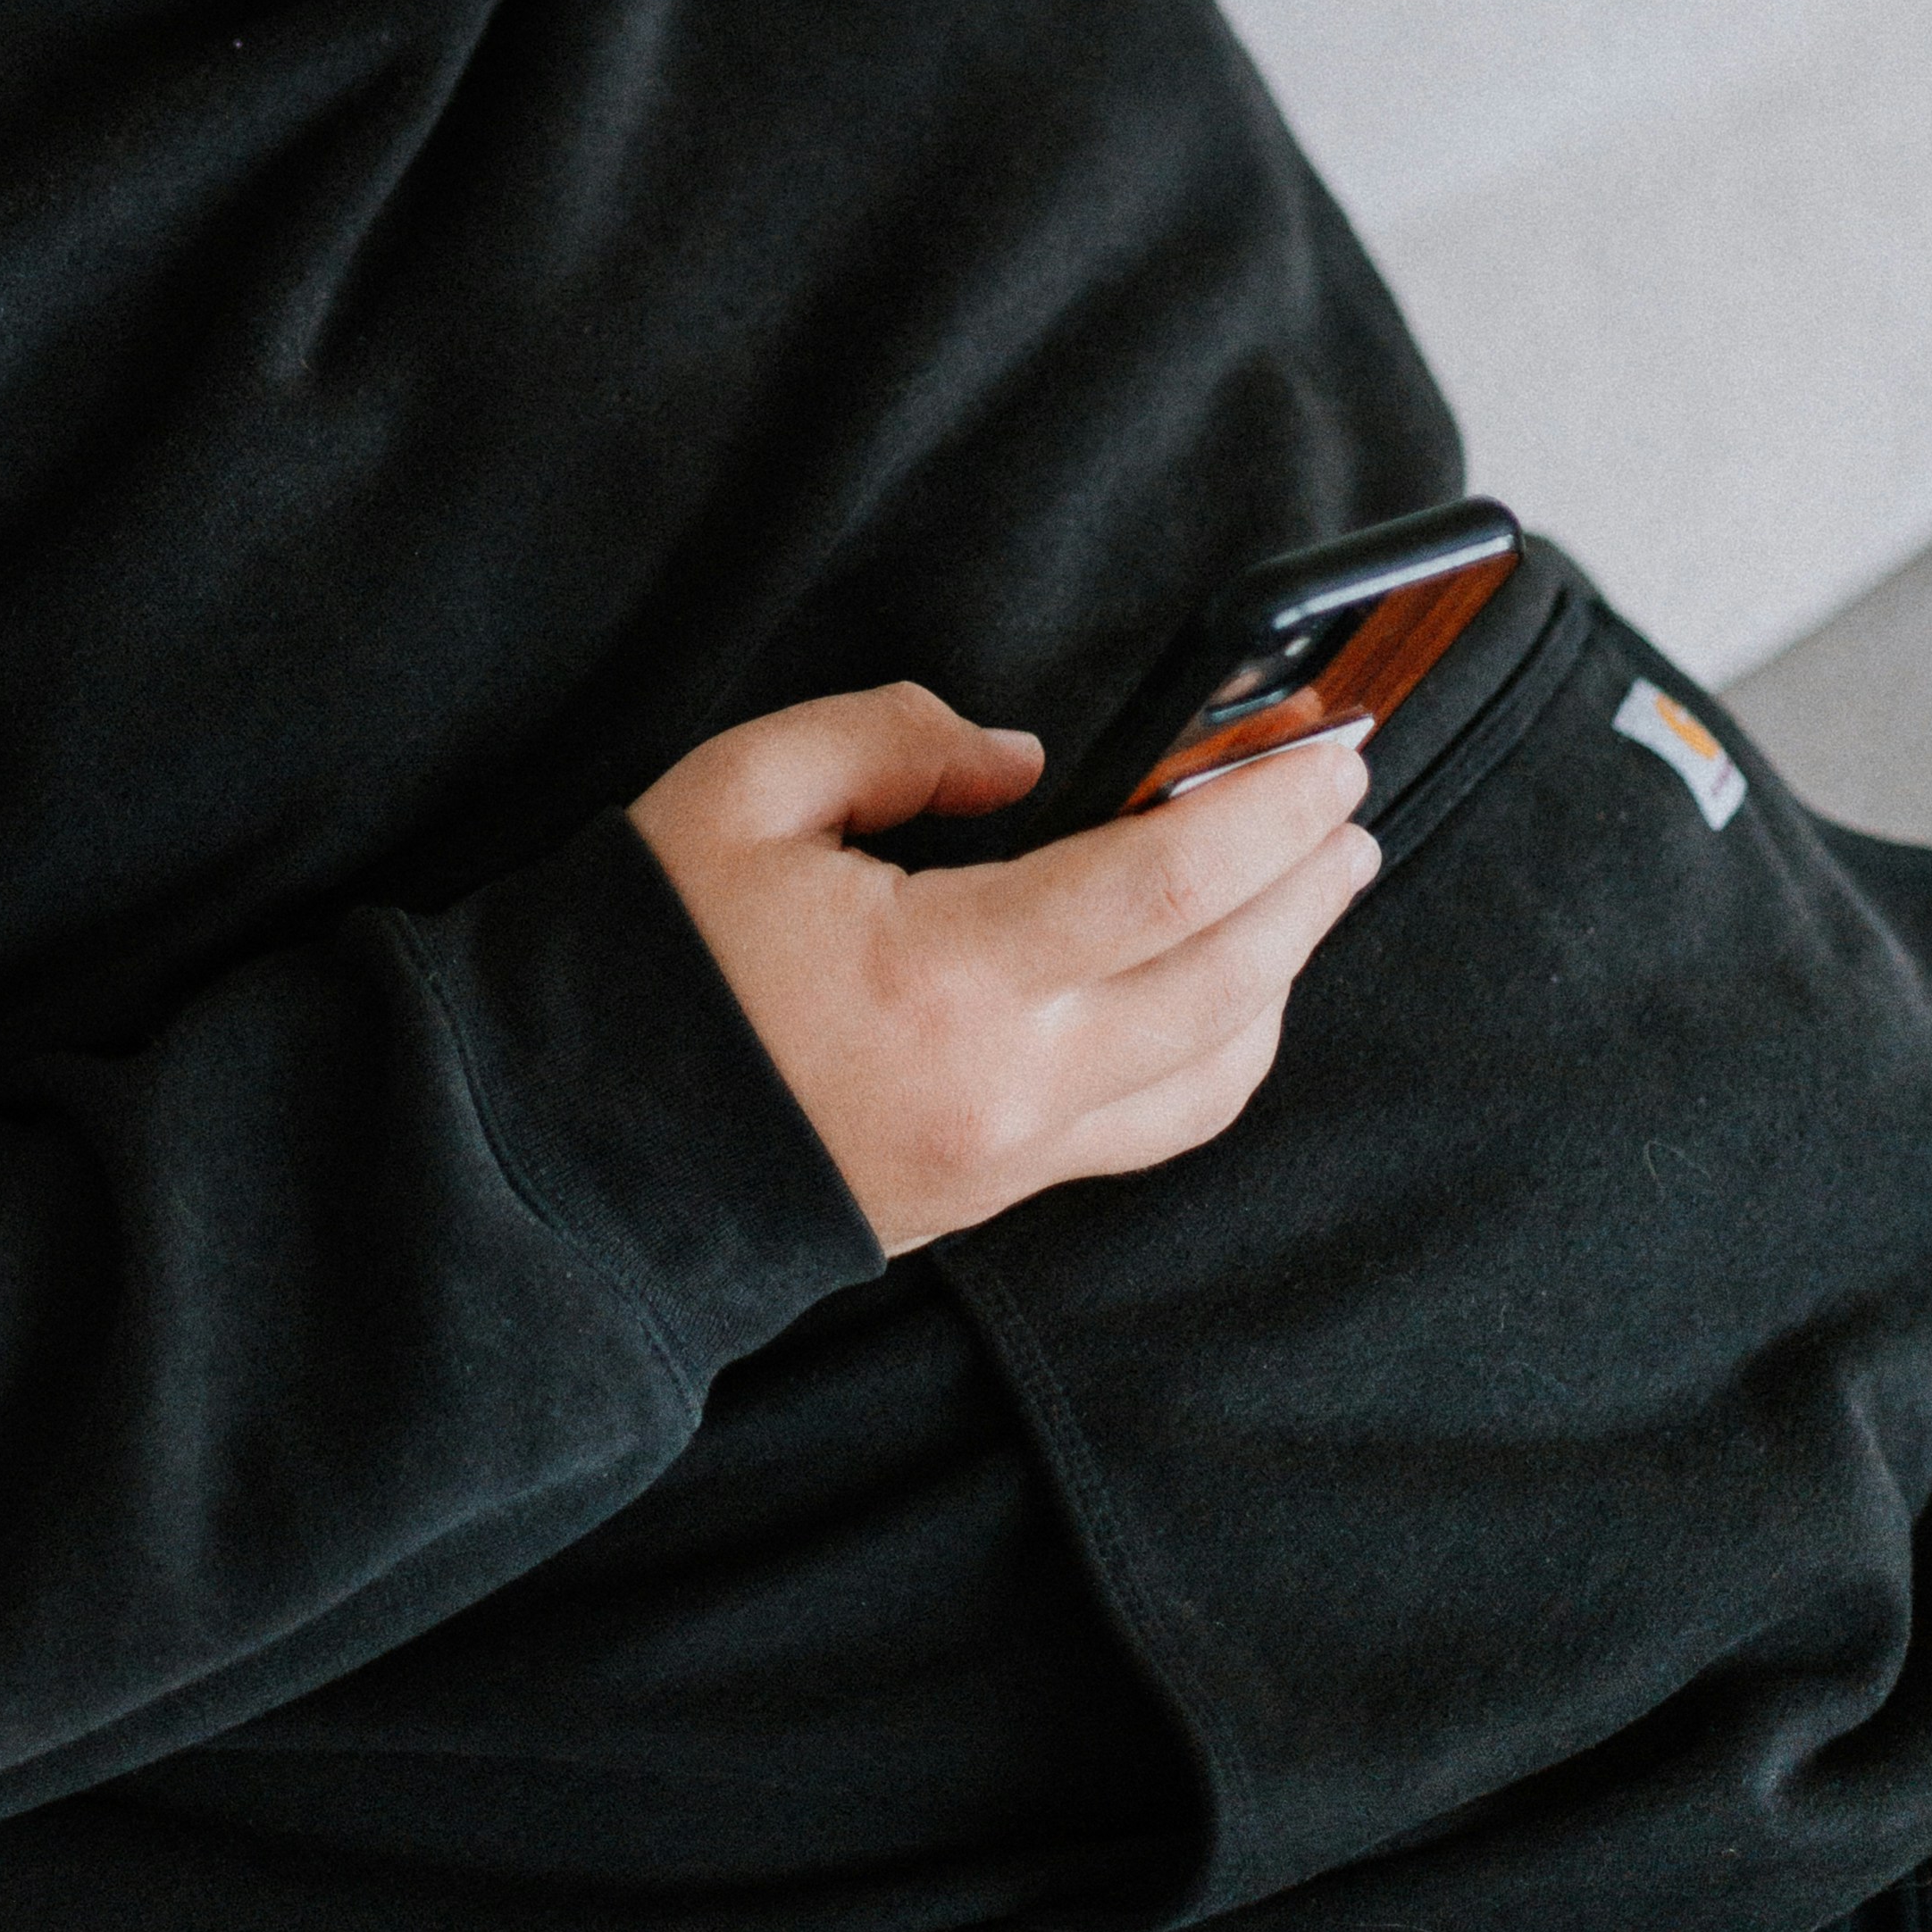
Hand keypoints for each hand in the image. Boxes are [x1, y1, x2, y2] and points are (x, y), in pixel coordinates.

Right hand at [629, 685, 1377, 1255]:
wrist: (579, 1152)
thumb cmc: (649, 962)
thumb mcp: (738, 793)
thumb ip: (891, 740)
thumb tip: (1024, 761)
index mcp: (943, 978)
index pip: (1160, 889)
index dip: (1261, 812)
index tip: (1327, 748)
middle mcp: (1004, 1086)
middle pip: (1225, 987)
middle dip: (1308, 883)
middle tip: (1352, 796)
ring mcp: (1009, 1154)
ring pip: (1214, 1073)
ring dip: (1288, 970)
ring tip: (1315, 880)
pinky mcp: (996, 1191)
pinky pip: (1159, 1127)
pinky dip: (1226, 1051)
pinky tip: (1237, 987)